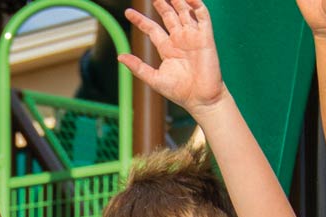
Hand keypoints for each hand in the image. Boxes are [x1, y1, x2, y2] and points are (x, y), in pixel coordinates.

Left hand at [119, 0, 227, 114]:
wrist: (200, 99)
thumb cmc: (179, 92)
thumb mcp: (154, 79)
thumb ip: (138, 67)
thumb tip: (119, 57)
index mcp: (167, 49)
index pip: (152, 29)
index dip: (140, 20)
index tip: (127, 12)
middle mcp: (180, 40)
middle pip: (169, 16)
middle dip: (161, 4)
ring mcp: (193, 37)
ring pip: (184, 12)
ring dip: (178, 1)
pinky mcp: (206, 37)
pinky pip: (202, 17)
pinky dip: (196, 5)